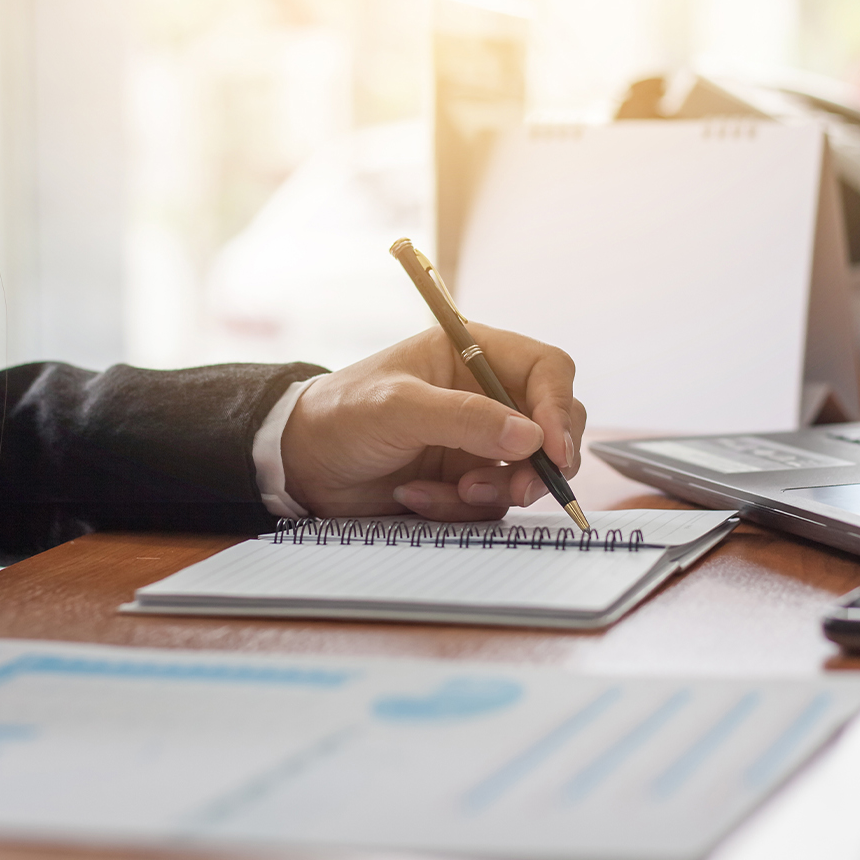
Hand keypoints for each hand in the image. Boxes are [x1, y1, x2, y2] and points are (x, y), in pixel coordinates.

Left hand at [281, 324, 586, 520]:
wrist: (301, 465)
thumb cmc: (341, 415)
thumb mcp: (398, 408)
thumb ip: (464, 419)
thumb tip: (531, 437)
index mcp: (474, 353)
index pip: (546, 370)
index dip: (559, 407)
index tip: (552, 449)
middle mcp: (486, 395)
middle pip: (552, 424)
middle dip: (541, 461)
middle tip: (520, 488)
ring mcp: (479, 440)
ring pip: (526, 471)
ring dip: (493, 490)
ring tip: (448, 492)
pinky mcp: (467, 478)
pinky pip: (490, 502)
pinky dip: (457, 506)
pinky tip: (414, 495)